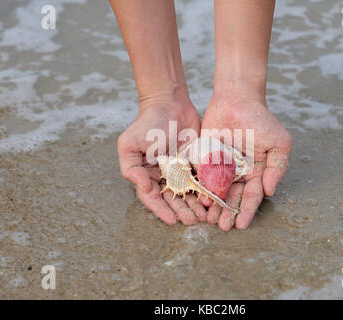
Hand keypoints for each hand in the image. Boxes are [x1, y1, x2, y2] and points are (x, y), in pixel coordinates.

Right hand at [117, 101, 207, 224]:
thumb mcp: (130, 144)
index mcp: (147, 174)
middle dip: (182, 211)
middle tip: (192, 221)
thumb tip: (143, 188)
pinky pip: (202, 180)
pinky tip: (212, 199)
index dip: (161, 210)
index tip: (171, 220)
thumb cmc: (147, 123)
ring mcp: (181, 170)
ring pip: (188, 193)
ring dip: (195, 206)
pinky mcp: (196, 163)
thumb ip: (131, 168)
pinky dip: (206, 191)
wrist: (170, 103)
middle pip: (173, 199)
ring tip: (204, 216)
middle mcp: (164, 176)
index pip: (153, 198)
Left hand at [201, 95, 292, 230]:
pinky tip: (198, 200)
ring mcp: (220, 168)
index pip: (251, 196)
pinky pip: (202, 177)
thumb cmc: (261, 120)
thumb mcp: (279, 143)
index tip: (241, 225)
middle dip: (228, 213)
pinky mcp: (205, 160)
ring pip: (216, 192)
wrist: (236, 99)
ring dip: (214, 207)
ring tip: (209, 220)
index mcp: (256, 173)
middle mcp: (238, 174)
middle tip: (223, 227)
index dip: (247, 211)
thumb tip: (270, 191)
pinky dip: (200, 189)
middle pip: (233, 198)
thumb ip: (277, 167)